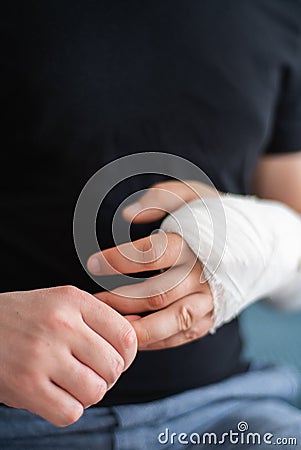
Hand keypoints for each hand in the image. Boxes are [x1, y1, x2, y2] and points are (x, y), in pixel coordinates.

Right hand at [0, 286, 136, 425]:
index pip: (126, 335)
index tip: (115, 358)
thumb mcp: (62, 303)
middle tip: (92, 373)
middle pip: (114, 366)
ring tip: (74, 384)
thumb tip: (141, 326)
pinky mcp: (25, 386)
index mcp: (73, 300)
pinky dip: (69, 409)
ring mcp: (42, 355)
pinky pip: (71, 412)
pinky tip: (57, 395)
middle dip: (108, 376)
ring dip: (89, 394)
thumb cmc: (27, 317)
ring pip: (96, 391)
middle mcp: (60, 324)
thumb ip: (101, 316)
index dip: (128, 355)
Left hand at [88, 180, 214, 349]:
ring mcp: (210, 299)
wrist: (260, 244)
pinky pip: (183, 336)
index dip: (118, 260)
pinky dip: (158, 340)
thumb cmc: (214, 216)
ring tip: (109, 325)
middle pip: (157, 294)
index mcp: (194, 243)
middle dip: (119, 299)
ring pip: (171, 321)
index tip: (92, 263)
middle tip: (94, 300)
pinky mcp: (213, 317)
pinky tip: (133, 337)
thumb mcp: (192, 194)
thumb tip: (127, 214)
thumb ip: (160, 197)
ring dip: (137, 327)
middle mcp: (203, 274)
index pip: (151, 254)